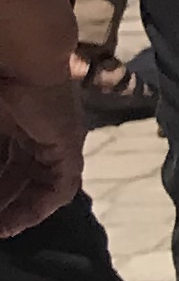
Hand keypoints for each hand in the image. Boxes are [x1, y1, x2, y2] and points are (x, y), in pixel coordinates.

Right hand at [0, 62, 78, 237]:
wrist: (15, 56)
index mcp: (9, 120)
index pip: (3, 161)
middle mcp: (33, 130)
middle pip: (18, 175)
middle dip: (1, 203)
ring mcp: (54, 137)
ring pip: (39, 184)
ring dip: (18, 210)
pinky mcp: (69, 145)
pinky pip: (61, 185)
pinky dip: (40, 207)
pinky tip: (18, 224)